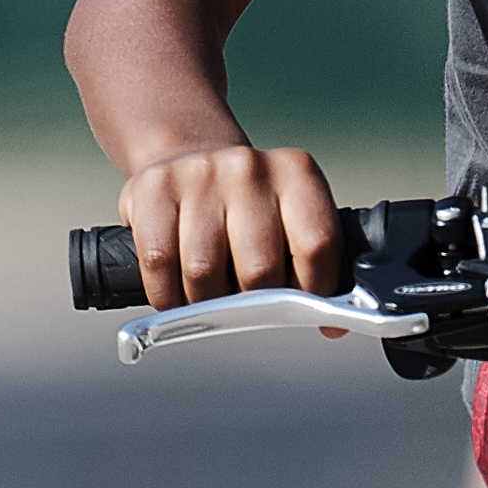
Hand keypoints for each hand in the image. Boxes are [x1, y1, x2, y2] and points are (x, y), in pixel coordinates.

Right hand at [117, 139, 343, 306]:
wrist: (187, 159)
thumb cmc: (247, 208)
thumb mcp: (290, 218)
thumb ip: (314, 264)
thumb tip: (334, 328)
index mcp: (297, 174)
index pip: (316, 246)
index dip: (313, 291)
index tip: (306, 312)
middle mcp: (249, 168)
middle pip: (259, 270)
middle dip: (253, 306)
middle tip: (247, 306)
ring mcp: (199, 174)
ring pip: (204, 273)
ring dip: (205, 304)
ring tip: (210, 297)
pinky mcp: (153, 187)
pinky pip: (159, 265)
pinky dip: (167, 295)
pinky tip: (177, 291)